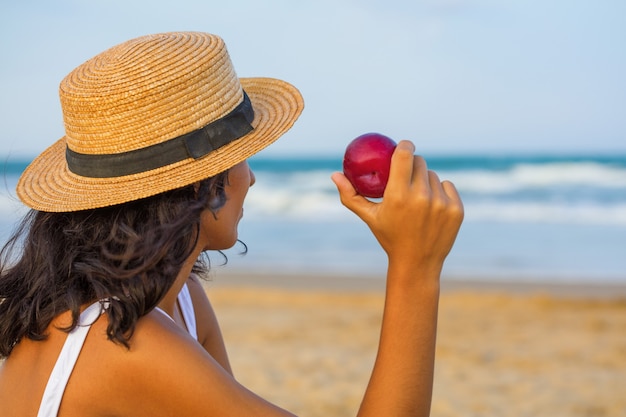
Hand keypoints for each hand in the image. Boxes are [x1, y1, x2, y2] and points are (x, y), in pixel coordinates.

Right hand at [331, 140, 463, 272]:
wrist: (417, 263)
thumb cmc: (389, 237)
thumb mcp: (369, 216)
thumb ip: (351, 195)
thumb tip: (334, 174)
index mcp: (398, 196)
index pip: (405, 155)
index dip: (405, 145)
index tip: (404, 145)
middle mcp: (421, 197)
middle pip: (420, 162)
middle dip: (412, 165)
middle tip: (407, 174)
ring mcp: (441, 203)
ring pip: (433, 175)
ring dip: (425, 181)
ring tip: (417, 198)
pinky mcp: (455, 209)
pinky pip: (447, 186)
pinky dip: (440, 192)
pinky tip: (432, 206)